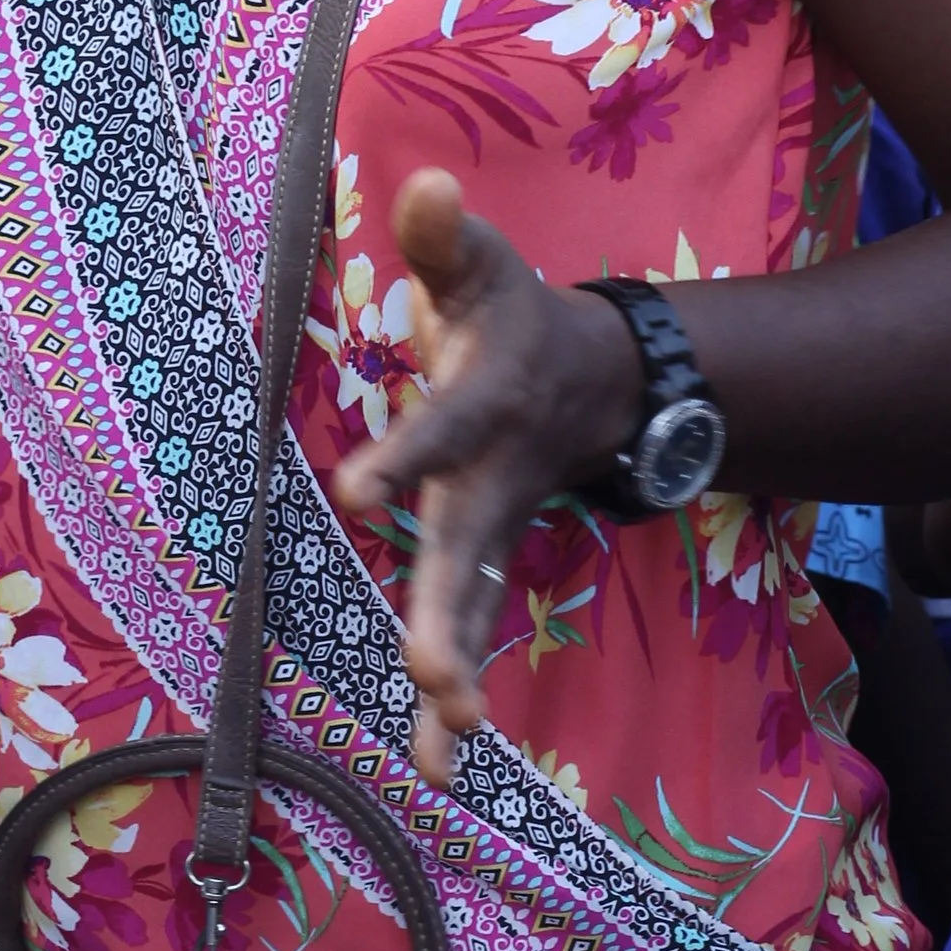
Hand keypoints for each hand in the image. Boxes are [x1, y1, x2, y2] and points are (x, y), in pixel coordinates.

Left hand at [332, 167, 642, 783]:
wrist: (592, 380)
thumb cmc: (509, 315)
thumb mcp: (481, 266)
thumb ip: (442, 234)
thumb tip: (425, 183)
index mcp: (483, 406)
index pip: (440, 429)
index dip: (404, 453)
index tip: (358, 490)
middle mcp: (492, 481)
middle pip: (470, 551)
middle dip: (452, 611)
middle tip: (434, 673)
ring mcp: (495, 531)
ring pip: (477, 609)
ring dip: (462, 673)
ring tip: (446, 743)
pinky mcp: (486, 565)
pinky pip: (473, 632)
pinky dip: (456, 700)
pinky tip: (434, 766)